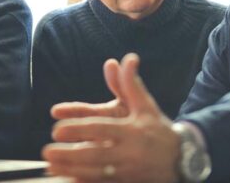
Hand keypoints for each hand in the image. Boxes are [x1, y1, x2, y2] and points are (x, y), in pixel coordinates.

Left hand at [43, 53, 180, 182]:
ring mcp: (126, 171)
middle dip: (70, 154)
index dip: (78, 129)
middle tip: (47, 151)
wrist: (182, 159)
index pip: (100, 129)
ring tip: (51, 167)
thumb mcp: (146, 106)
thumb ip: (130, 84)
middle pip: (94, 154)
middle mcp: (128, 152)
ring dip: (72, 170)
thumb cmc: (158, 129)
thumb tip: (126, 58)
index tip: (57, 129)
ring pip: (95, 173)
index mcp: (131, 131)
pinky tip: (68, 180)